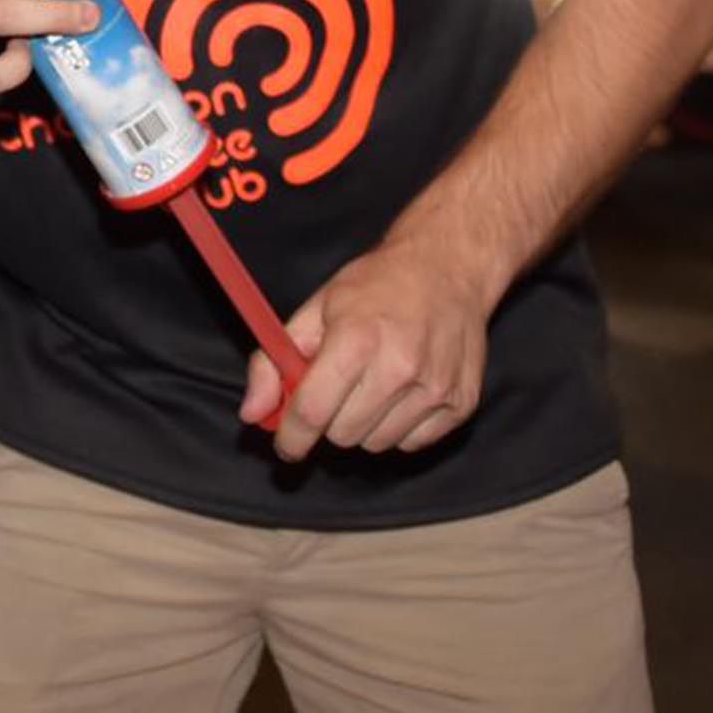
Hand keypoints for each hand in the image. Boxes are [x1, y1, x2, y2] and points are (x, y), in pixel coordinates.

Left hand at [245, 239, 494, 462]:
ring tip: (373, 384)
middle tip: (338, 389)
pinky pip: (411, 443)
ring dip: (365, 424)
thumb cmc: (377, 285)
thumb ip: (273, 362)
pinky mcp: (461, 404)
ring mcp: (435, 389)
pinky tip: (403, 391)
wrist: (448, 268)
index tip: (285, 444)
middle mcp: (399, 368)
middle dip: (330, 419)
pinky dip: (399, 427)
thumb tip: (252, 415)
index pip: (312, 413)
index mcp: (356, 339)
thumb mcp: (315, 309)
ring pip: (376, 444)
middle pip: (343, 435)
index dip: (291, 437)